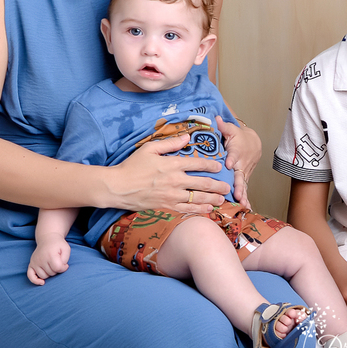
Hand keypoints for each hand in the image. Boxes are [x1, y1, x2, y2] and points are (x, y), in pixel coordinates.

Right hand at [27, 236, 69, 285]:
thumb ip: (66, 259)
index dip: (63, 268)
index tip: (65, 264)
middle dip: (56, 270)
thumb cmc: (58, 245)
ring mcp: (34, 262)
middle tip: (57, 263)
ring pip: (43, 276)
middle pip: (51, 273)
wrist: (48, 239)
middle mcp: (41, 259)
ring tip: (51, 266)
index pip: (58, 268)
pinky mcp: (31, 264)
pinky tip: (42, 282)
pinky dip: (35, 281)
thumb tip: (62, 268)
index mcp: (50, 255)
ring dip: (49, 274)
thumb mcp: (66, 249)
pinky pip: (30, 276)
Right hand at [111, 134, 231, 210]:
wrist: (118, 187)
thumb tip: (187, 137)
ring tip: (222, 199)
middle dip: (218, 185)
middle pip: (203, 183)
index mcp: (173, 164)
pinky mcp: (166, 207)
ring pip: (198, 198)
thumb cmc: (132, 166)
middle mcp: (175, 181)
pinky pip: (187, 209)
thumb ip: (170, 143)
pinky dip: (199, 210)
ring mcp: (171, 196)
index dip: (212, 165)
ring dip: (213, 198)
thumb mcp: (150, 148)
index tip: (220, 167)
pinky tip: (208, 209)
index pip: (198, 164)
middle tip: (228, 186)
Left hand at [218, 116, 260, 202]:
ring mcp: (244, 172)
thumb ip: (224, 126)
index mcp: (237, 151)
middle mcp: (242, 164)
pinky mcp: (244, 178)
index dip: (232, 158)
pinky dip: (245, 198)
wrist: (253, 143)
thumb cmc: (239, 137)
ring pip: (243, 184)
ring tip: (243, 205)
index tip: (228, 164)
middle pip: (241, 175)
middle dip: (239, 185)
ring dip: (243, 195)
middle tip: (238, 194)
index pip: (235, 154)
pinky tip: (245, 208)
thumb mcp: (232, 129)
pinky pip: (244, 189)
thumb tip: (216, 119)